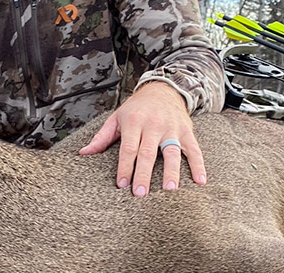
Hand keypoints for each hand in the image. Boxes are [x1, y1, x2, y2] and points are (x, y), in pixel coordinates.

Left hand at [78, 81, 205, 195]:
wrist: (162, 90)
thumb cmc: (136, 109)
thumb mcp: (116, 118)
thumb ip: (101, 137)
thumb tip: (83, 153)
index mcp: (134, 122)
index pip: (128, 148)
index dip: (125, 166)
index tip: (121, 184)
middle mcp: (153, 125)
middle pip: (148, 153)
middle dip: (144, 174)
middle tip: (140, 194)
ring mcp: (172, 128)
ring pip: (172, 152)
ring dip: (171, 172)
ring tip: (169, 190)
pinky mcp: (187, 131)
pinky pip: (194, 149)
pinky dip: (198, 165)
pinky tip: (200, 181)